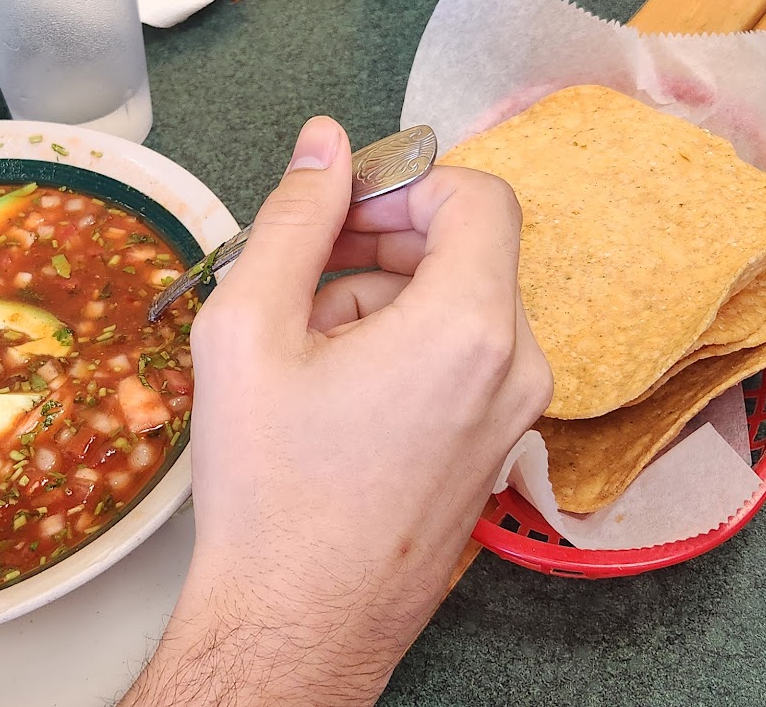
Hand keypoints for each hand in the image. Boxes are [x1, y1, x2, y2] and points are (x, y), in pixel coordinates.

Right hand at [122, 117, 550, 705]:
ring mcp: (514, 415)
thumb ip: (293, 218)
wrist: (297, 620)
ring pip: (459, 305)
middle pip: (466, 249)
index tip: (339, 208)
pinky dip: (403, 350)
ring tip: (305, 354)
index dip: (402, 182)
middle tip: (299, 276)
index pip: (477, 195)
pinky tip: (335, 394)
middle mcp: (516, 369)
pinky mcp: (497, 448)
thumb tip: (324, 145)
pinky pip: (462, 359)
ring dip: (381, 301)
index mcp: (468, 328)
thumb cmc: (272, 495)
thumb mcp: (249, 329)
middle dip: (380, 243)